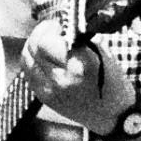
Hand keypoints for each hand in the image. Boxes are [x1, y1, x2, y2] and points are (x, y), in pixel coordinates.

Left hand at [21, 14, 135, 137]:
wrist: (114, 116)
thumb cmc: (112, 82)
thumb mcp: (101, 54)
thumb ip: (78, 39)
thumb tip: (59, 26)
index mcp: (79, 66)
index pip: (45, 41)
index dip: (49, 28)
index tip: (58, 25)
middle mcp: (61, 79)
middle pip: (33, 47)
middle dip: (41, 33)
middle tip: (52, 30)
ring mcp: (49, 91)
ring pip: (26, 58)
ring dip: (34, 46)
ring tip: (47, 42)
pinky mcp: (43, 98)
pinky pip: (28, 73)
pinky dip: (33, 61)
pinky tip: (44, 57)